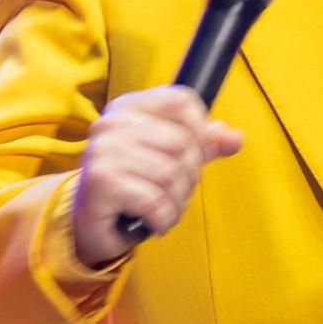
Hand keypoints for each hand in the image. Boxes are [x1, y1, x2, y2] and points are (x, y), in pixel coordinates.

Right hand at [71, 85, 243, 267]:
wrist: (88, 222)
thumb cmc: (132, 184)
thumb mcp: (168, 157)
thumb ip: (202, 144)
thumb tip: (234, 139)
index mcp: (130, 107)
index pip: (181, 101)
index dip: (201, 130)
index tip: (197, 154)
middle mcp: (113, 123)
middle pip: (182, 143)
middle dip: (190, 176)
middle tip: (175, 192)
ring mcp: (104, 151)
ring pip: (171, 174)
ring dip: (177, 201)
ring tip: (165, 208)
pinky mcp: (101, 182)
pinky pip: (155, 201)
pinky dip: (164, 219)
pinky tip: (156, 222)